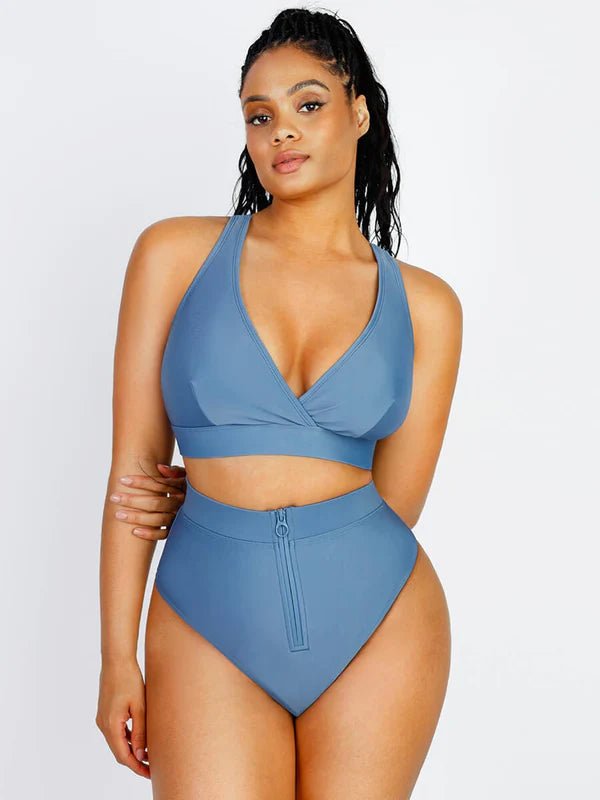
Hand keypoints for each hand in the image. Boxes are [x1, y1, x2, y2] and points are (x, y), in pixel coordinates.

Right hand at [95, 658, 149, 778]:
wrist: (116, 660)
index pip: (123, 756)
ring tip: (147, 755)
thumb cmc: (129, 680)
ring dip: (130, 750)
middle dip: (134, 761)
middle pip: (119, 752)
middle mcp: (103, 725)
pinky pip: (115, 732)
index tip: (150, 774)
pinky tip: (138, 738)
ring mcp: (102, 719)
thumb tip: (140, 755)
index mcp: (110, 726)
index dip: (137, 767)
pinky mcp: (105, 713)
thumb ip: (140, 732)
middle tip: (151, 767)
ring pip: (117, 742)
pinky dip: (126, 739)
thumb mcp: (139, 707)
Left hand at [108, 463, 186, 540]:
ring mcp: (179, 518)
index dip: (140, 482)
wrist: (206, 506)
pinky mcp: (178, 530)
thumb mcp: (188, 476)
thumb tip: (159, 468)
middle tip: (114, 497)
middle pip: (155, 502)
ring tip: (118, 514)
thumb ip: (175, 471)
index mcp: (182, 488)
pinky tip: (134, 531)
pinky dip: (150, 534)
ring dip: (137, 517)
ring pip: (157, 519)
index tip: (123, 480)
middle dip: (133, 500)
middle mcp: (181, 504)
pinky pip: (164, 534)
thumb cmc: (193, 487)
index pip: (158, 484)